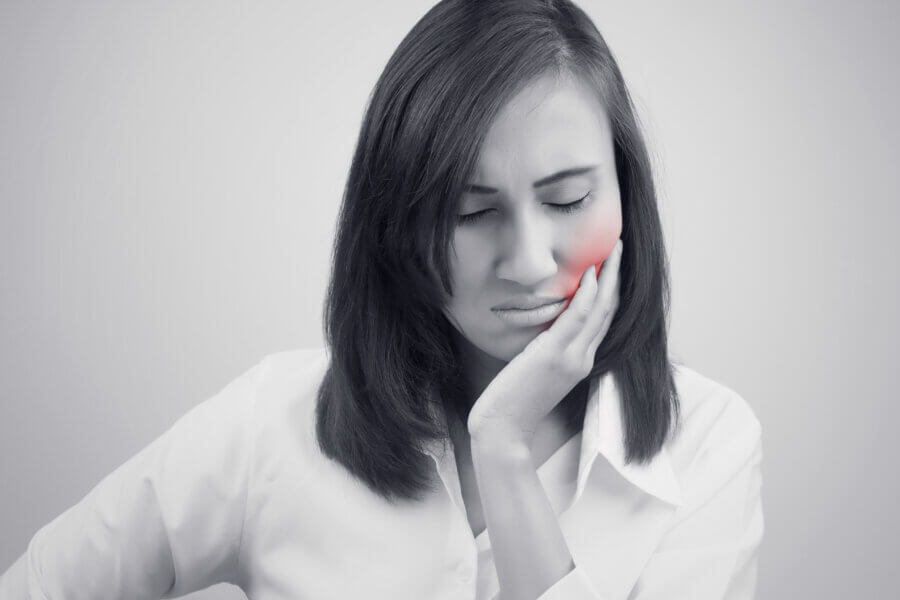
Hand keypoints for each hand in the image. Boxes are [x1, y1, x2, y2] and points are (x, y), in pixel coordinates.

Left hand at [467, 239, 623, 447]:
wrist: (503, 430)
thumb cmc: (513, 400)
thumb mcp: (535, 368)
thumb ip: (547, 346)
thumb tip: (545, 321)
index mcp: (580, 361)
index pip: (604, 320)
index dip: (612, 290)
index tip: (613, 264)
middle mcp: (583, 359)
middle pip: (610, 311)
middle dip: (617, 277)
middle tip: (621, 248)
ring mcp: (571, 358)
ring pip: (600, 310)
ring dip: (609, 277)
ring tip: (614, 250)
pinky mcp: (553, 357)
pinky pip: (577, 319)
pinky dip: (587, 295)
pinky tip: (590, 274)